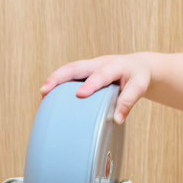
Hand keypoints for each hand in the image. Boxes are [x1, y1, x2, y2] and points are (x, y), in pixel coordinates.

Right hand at [39, 53, 153, 124]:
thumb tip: (117, 120)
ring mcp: (89, 66)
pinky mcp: (84, 72)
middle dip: (60, 77)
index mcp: (115, 65)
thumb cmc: (137, 77)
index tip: (81, 95)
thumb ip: (128, 102)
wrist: (137, 65)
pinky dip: (58, 84)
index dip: (91, 84)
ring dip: (55, 81)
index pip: (102, 74)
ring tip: (43, 95)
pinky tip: (50, 97)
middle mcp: (99, 62)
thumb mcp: (139, 87)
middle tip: (46, 90)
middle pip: (76, 67)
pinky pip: (69, 76)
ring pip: (69, 71)